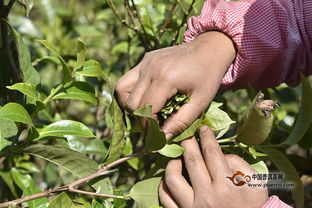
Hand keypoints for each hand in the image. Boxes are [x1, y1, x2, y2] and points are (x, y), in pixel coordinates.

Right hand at [115, 32, 235, 137]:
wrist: (209, 48)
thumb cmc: (208, 76)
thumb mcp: (200, 102)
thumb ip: (180, 122)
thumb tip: (162, 138)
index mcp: (165, 78)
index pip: (146, 110)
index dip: (149, 127)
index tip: (156, 137)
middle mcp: (150, 68)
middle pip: (131, 102)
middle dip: (140, 119)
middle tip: (154, 125)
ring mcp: (145, 62)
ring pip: (121, 89)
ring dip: (130, 105)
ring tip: (146, 112)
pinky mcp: (144, 60)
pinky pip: (128, 79)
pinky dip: (132, 93)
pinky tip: (146, 98)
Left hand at [159, 126, 267, 207]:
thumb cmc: (254, 206)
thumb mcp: (256, 185)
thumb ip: (239, 164)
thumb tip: (220, 153)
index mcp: (227, 186)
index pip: (212, 153)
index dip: (207, 137)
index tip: (203, 129)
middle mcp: (207, 196)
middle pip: (192, 161)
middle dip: (188, 143)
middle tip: (187, 135)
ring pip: (173, 178)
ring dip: (172, 163)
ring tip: (177, 157)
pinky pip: (166, 198)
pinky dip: (164, 185)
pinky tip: (169, 177)